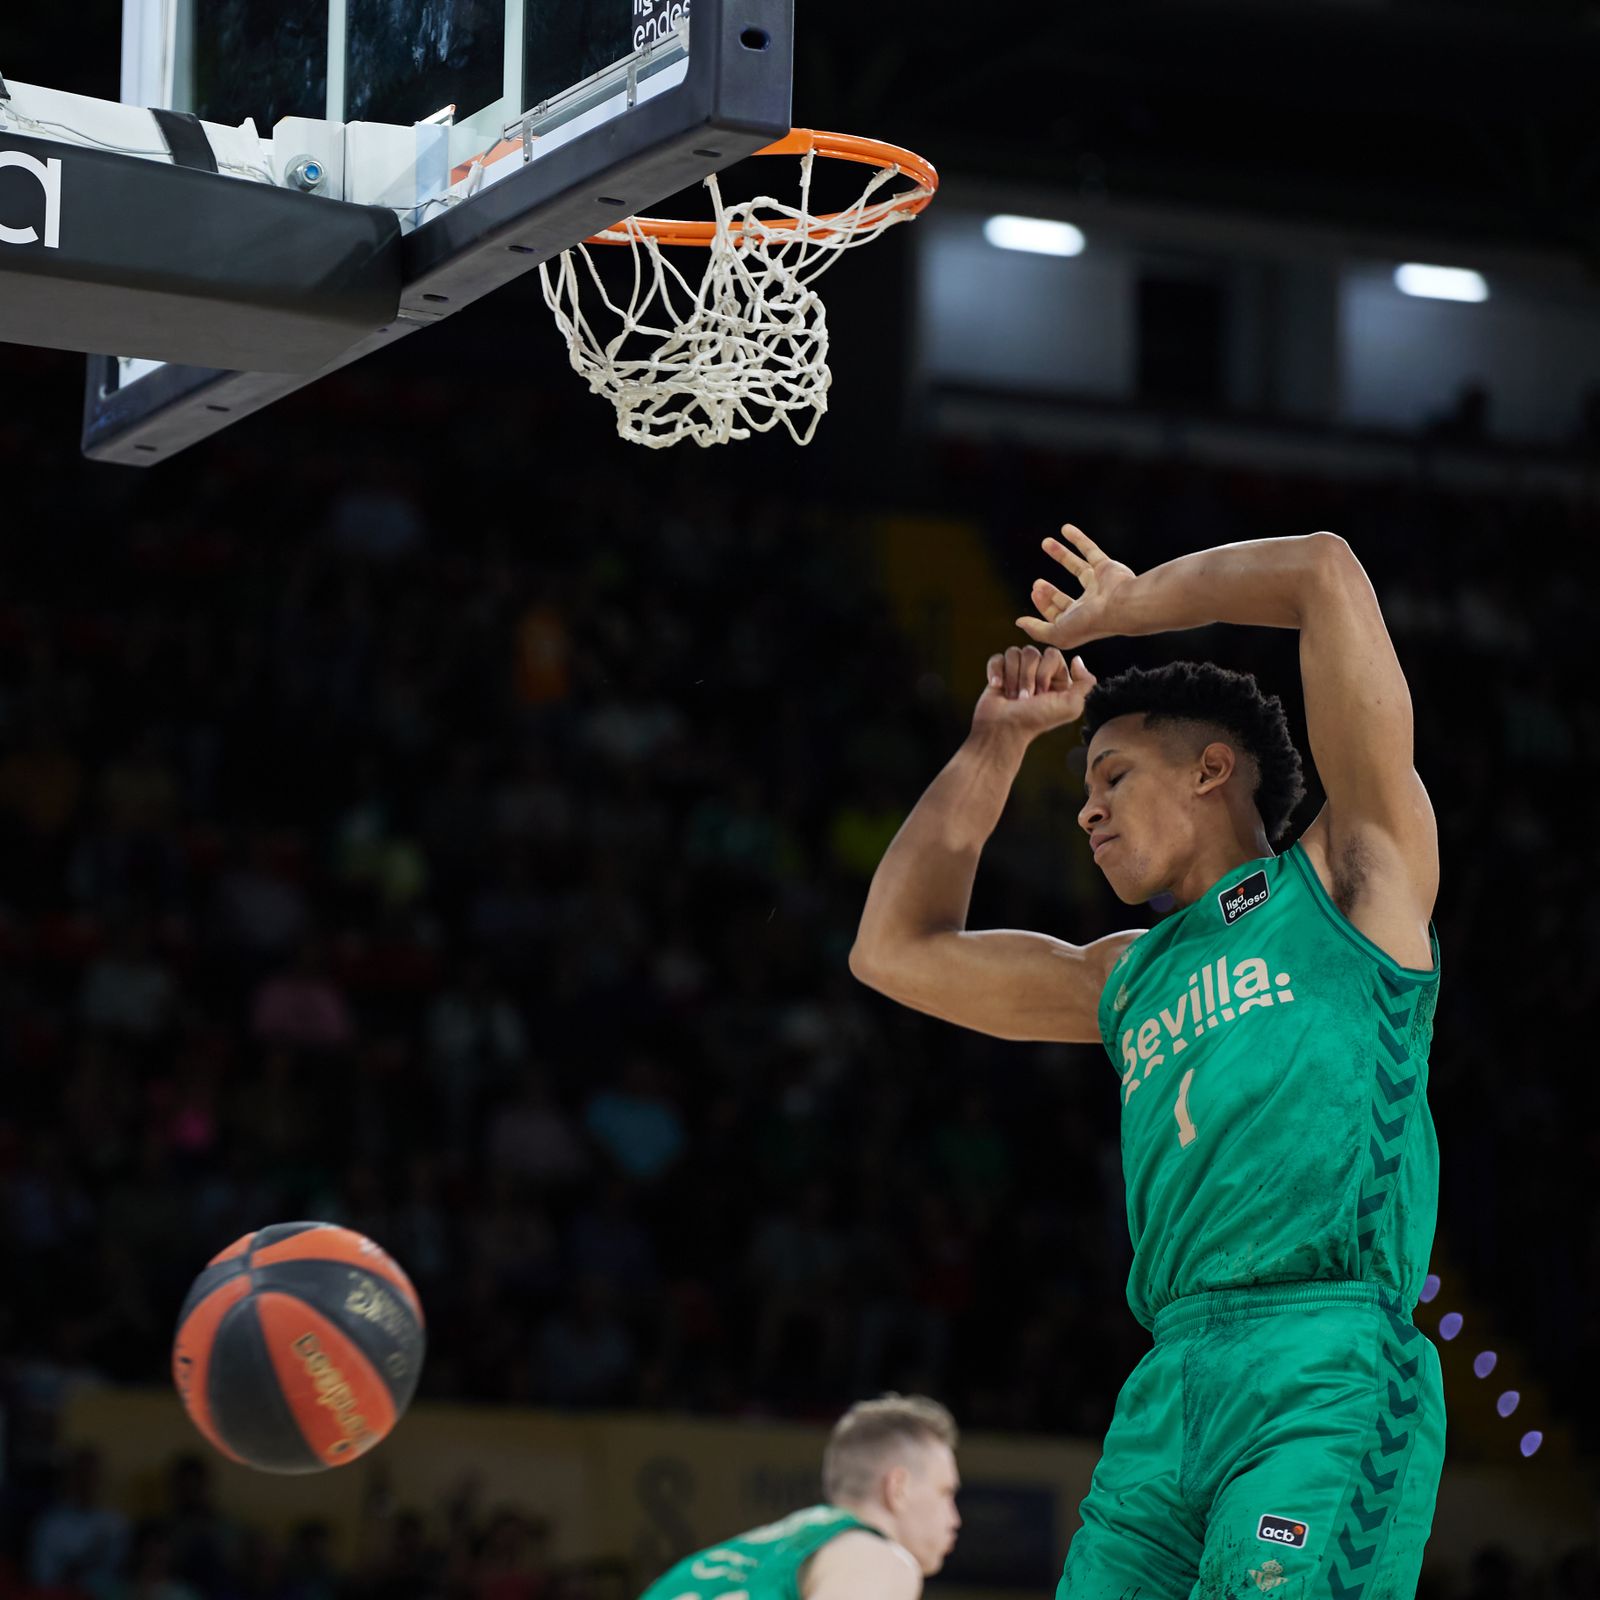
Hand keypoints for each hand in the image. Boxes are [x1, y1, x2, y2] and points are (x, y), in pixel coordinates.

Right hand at [972, 645, 1095, 738]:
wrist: (1003, 730)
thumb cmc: (1036, 720)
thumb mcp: (1071, 706)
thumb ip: (1086, 682)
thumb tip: (1077, 659)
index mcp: (1056, 679)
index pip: (1052, 655)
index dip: (1044, 672)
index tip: (1041, 694)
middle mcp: (1037, 673)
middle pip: (1031, 652)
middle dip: (1026, 677)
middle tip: (1024, 699)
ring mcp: (1017, 672)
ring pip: (1014, 653)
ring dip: (1012, 677)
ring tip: (1011, 697)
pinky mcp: (998, 673)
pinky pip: (997, 658)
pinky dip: (995, 672)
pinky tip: (998, 687)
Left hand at [1015, 525, 1136, 650]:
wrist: (1120, 605)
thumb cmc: (1090, 622)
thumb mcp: (1057, 633)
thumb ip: (1037, 630)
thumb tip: (1019, 623)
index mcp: (1079, 622)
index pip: (1057, 614)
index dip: (1044, 604)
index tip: (1034, 593)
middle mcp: (1090, 605)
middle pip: (1066, 597)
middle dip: (1049, 591)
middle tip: (1037, 583)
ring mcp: (1099, 585)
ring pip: (1078, 567)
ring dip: (1061, 554)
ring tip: (1045, 542)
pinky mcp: (1107, 568)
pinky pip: (1091, 550)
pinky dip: (1079, 539)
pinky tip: (1065, 529)